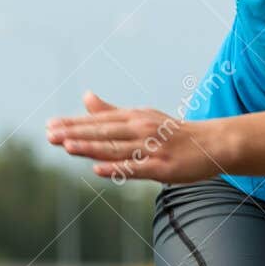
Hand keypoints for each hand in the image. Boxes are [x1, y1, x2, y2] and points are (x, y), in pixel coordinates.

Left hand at [46, 91, 221, 183]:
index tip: (50, 126)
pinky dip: (117, 168)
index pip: (99, 121)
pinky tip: (99, 169)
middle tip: (50, 135)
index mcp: (134, 117)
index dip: (74, 124)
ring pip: (116, 148)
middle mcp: (141, 129)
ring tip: (67, 147)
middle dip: (76, 133)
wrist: (214, 143)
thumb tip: (85, 97)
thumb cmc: (174, 133)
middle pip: (104, 132)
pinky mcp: (163, 167)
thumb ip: (112, 111)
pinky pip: (136, 168)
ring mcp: (152, 148)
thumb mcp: (143, 117)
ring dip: (91, 147)